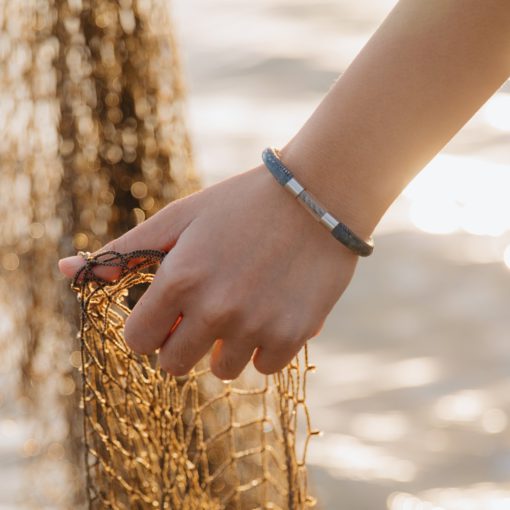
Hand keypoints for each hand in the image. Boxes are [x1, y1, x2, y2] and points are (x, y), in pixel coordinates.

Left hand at [59, 164, 358, 379]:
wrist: (317, 196)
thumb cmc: (242, 203)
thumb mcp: (180, 218)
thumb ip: (124, 250)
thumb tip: (65, 271)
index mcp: (180, 279)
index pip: (137, 341)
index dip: (148, 330)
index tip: (165, 318)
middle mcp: (215, 309)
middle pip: (175, 365)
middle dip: (184, 343)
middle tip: (206, 314)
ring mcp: (256, 325)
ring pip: (223, 370)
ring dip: (227, 346)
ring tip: (246, 308)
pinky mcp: (293, 334)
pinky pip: (265, 366)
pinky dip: (266, 346)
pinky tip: (274, 312)